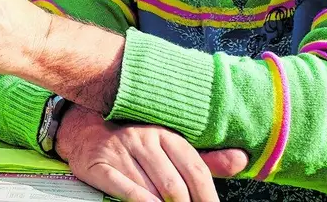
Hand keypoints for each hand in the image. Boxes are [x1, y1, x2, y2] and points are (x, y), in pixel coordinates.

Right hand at [55, 106, 247, 201]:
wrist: (84, 131)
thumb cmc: (135, 145)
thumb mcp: (169, 147)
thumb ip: (205, 159)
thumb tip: (241, 160)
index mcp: (166, 134)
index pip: (196, 169)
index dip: (208, 197)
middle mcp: (144, 139)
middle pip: (175, 185)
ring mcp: (120, 151)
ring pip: (151, 190)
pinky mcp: (99, 164)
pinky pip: (124, 188)